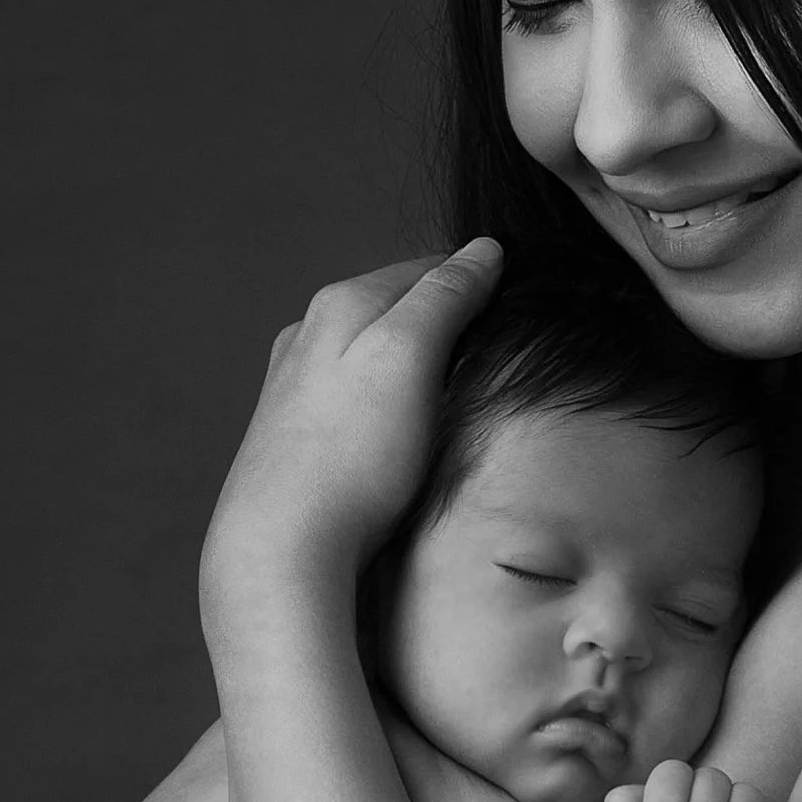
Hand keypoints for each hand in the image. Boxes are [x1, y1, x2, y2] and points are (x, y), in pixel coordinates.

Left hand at [199, 239, 504, 614]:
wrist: (283, 551)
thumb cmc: (351, 459)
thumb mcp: (408, 357)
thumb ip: (444, 297)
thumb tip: (483, 251)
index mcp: (339, 305)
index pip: (427, 269)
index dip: (478, 284)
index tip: (517, 309)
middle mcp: (307, 336)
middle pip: (395, 309)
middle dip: (445, 322)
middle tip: (494, 353)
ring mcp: (294, 387)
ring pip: (372, 353)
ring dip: (415, 364)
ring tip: (454, 395)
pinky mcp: (292, 436)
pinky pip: (354, 397)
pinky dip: (387, 401)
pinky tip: (400, 433)